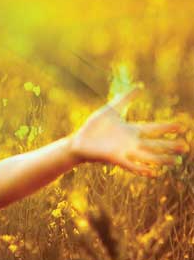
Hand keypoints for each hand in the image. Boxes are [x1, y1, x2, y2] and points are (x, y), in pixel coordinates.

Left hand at [69, 86, 189, 176]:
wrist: (78, 141)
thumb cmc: (94, 127)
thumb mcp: (110, 110)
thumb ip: (125, 99)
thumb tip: (141, 86)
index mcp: (131, 130)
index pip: (153, 128)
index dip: (167, 127)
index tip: (182, 126)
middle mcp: (131, 142)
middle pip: (154, 144)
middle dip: (169, 146)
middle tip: (185, 148)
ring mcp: (124, 151)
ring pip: (146, 156)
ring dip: (160, 159)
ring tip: (174, 162)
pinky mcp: (114, 158)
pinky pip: (130, 165)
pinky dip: (141, 169)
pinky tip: (152, 173)